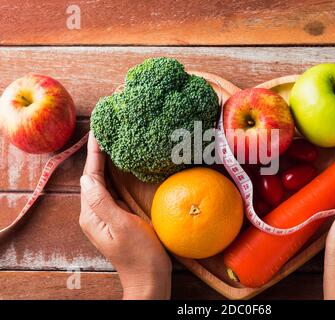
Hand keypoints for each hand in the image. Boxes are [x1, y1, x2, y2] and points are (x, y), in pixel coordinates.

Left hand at [79, 132, 171, 299]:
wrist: (149, 278)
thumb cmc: (139, 254)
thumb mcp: (121, 226)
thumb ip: (103, 202)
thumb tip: (87, 177)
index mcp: (92, 214)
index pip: (91, 177)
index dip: (95, 153)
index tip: (98, 131)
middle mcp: (94, 213)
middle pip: (93, 177)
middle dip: (98, 153)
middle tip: (104, 129)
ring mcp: (105, 215)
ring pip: (102, 182)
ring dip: (104, 162)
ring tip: (110, 141)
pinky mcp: (116, 217)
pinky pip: (111, 189)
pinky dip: (113, 174)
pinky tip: (120, 166)